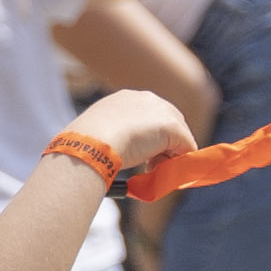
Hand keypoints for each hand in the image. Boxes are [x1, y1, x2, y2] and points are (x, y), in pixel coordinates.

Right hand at [64, 87, 193, 172]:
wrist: (90, 144)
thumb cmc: (83, 144)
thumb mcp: (95, 135)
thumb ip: (109, 136)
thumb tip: (110, 151)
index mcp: (125, 99)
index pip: (148, 115)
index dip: (148, 136)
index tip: (139, 153)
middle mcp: (145, 99)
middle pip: (169, 121)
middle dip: (163, 144)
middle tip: (149, 164)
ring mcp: (161, 111)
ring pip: (178, 135)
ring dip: (169, 154)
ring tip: (150, 168)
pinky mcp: (172, 128)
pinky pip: (186, 146)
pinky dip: (179, 161)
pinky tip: (162, 171)